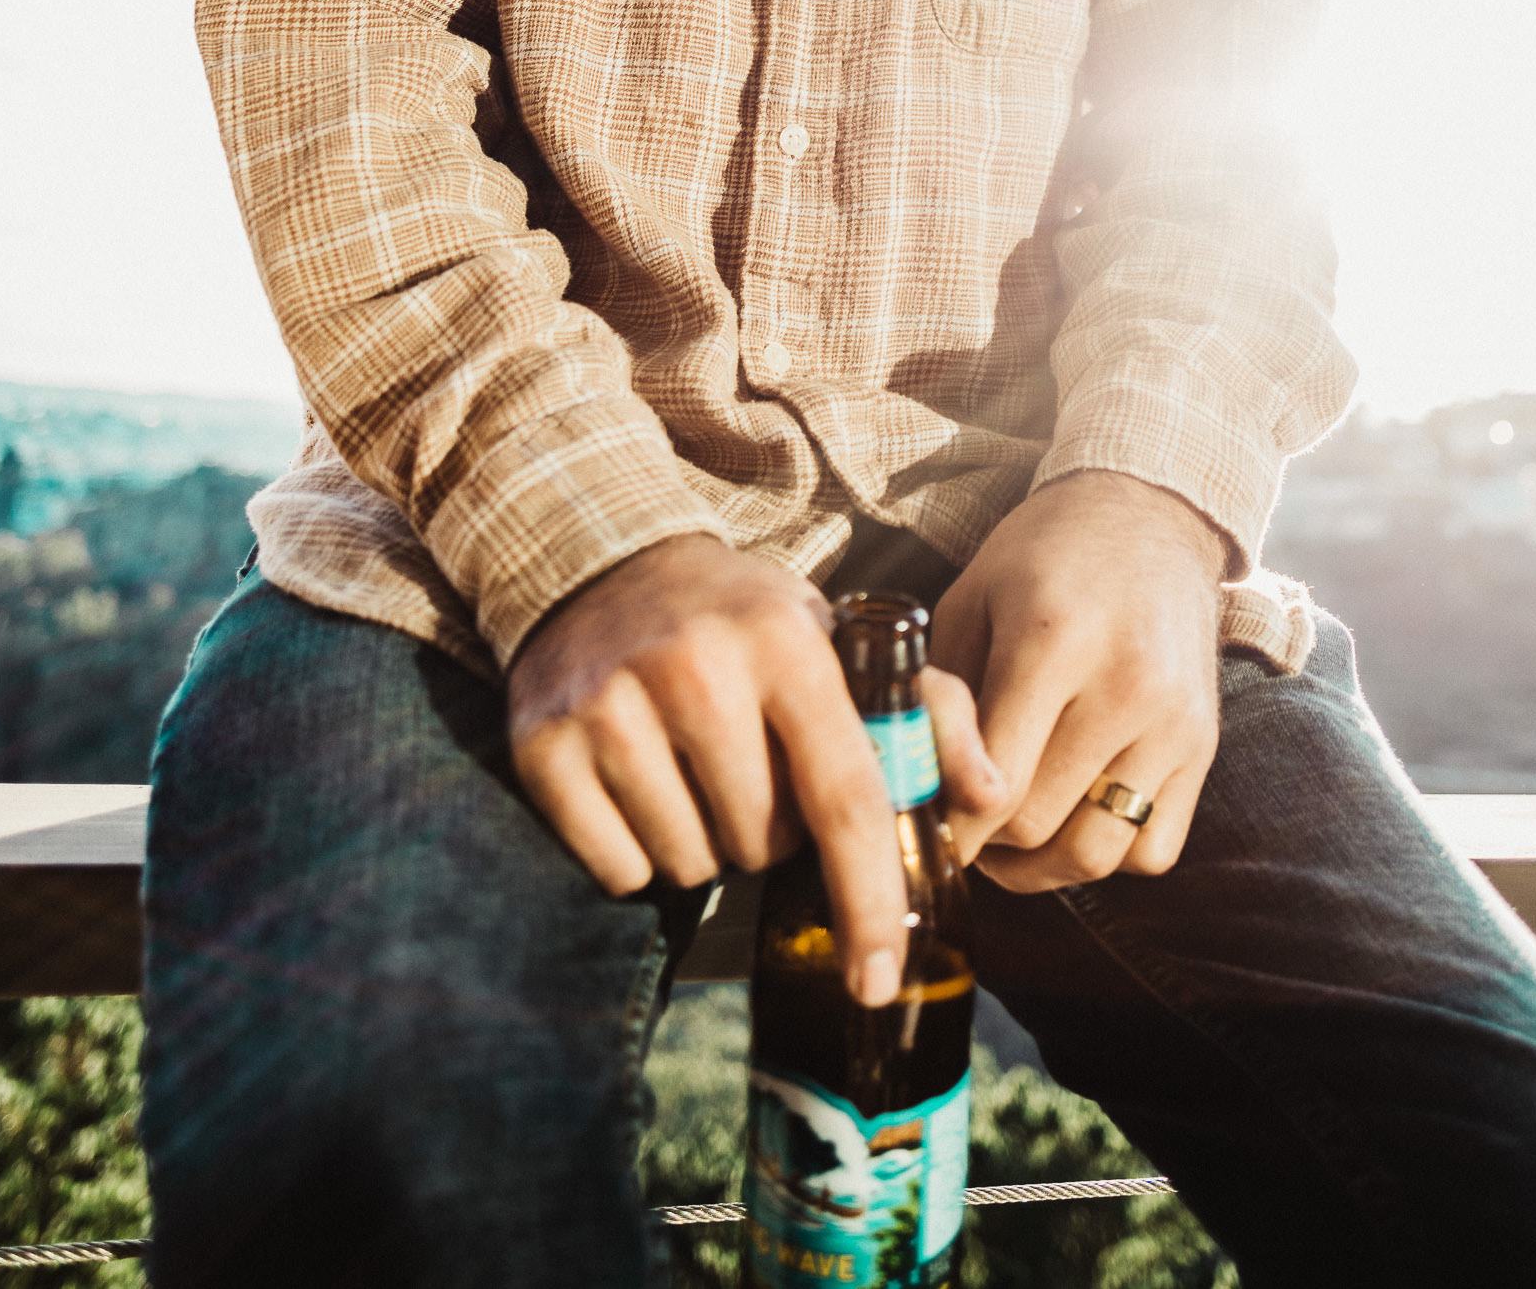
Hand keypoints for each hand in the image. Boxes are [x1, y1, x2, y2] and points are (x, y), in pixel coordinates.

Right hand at [507, 533, 1000, 1004]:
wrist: (600, 560)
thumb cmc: (740, 619)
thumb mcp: (833, 638)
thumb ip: (928, 712)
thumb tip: (989, 794)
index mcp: (786, 644)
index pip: (845, 796)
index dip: (869, 898)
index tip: (880, 976)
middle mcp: (698, 668)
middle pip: (762, 846)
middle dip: (767, 834)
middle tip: (747, 768)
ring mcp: (613, 704)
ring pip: (690, 866)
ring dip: (703, 845)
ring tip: (690, 769)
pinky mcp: (546, 745)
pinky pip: (618, 871)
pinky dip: (636, 854)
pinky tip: (637, 782)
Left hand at [929, 472, 1225, 890]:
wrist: (1149, 515)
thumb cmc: (1042, 557)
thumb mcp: (970, 600)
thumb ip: (945, 698)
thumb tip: (922, 789)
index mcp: (1054, 640)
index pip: (993, 783)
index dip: (949, 821)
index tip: (927, 819)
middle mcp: (1126, 685)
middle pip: (1035, 825)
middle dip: (983, 840)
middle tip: (959, 820)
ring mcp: (1175, 722)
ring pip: (1094, 854)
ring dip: (1039, 866)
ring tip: (1007, 836)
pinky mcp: (1204, 747)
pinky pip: (1151, 851)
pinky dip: (1105, 853)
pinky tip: (1073, 815)